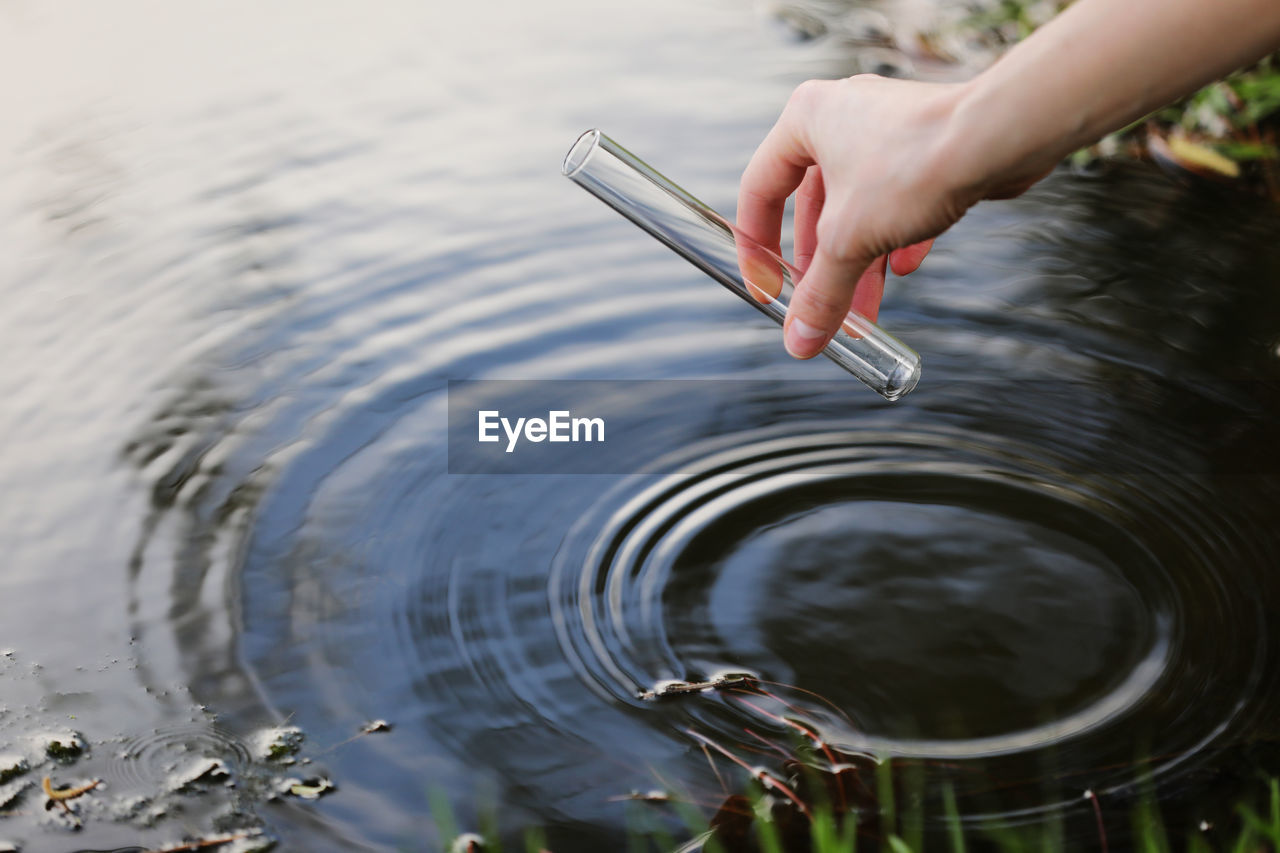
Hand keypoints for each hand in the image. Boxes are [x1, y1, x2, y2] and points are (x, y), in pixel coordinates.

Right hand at [737, 74, 1046, 358]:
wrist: (1000, 137)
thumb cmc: (916, 164)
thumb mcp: (849, 241)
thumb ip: (820, 292)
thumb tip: (799, 339)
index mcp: (805, 119)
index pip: (760, 191)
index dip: (757, 248)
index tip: (767, 289)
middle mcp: (843, 117)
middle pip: (813, 208)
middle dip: (821, 267)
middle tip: (820, 308)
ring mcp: (888, 130)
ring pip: (859, 208)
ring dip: (860, 263)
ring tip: (865, 310)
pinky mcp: (929, 146)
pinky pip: (899, 199)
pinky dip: (896, 237)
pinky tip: (905, 267)